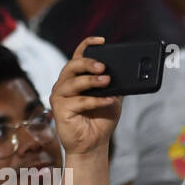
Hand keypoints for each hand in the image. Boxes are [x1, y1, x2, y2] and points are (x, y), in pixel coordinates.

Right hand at [50, 37, 120, 155]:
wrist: (93, 144)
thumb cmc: (101, 119)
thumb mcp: (113, 97)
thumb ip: (115, 84)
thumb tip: (125, 71)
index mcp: (76, 77)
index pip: (78, 56)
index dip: (87, 45)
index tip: (101, 40)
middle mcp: (65, 84)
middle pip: (72, 66)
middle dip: (88, 63)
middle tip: (103, 67)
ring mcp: (60, 96)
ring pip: (73, 82)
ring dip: (92, 81)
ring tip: (107, 82)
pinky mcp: (59, 109)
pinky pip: (79, 101)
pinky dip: (96, 100)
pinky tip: (108, 100)